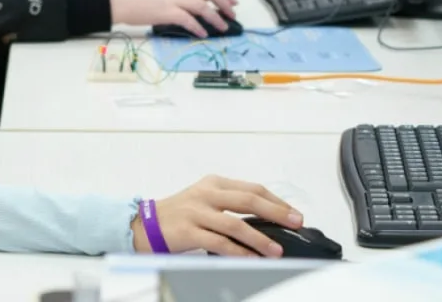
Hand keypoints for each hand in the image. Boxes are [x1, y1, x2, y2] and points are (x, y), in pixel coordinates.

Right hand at [108, 0, 237, 37]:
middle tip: (232, 15)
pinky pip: (188, 19)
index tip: (233, 2)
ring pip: (202, 6)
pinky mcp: (166, 12)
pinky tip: (202, 34)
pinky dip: (198, 27)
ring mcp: (173, 0)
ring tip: (222, 27)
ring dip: (215, 17)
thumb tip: (193, 7)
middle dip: (224, 3)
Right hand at [131, 176, 302, 256]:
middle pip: (248, 199)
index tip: (294, 213)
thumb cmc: (180, 213)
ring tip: (276, 250)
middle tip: (295, 222)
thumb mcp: (206, 200)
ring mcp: (197, 212)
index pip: (252, 188)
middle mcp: (206, 193)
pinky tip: (251, 259)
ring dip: (259, 238)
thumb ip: (231, 204)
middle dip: (276, 212)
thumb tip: (266, 218)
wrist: (146, 224)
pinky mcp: (189, 231)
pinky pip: (219, 242)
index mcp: (214, 183)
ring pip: (235, 223)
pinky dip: (238, 252)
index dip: (276, 201)